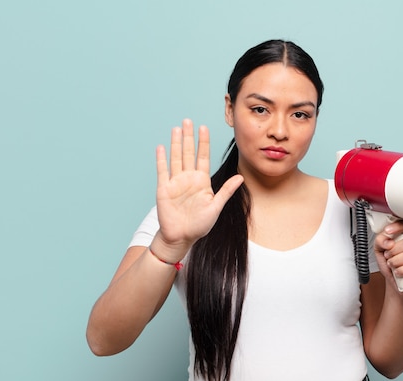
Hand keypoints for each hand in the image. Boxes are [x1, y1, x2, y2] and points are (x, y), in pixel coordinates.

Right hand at [152, 119, 243, 260]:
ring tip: (176, 128)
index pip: (203, 156)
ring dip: (175, 143)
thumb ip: (226, 190)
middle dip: (188, 137)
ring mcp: (175, 182)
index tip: (204, 127)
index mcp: (202, 181)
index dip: (203, 142)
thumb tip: (241, 177)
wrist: (182, 237)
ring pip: (175, 158)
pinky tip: (162, 146)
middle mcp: (188, 178)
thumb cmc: (200, 224)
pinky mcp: (164, 189)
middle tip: (188, 120)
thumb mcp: (216, 206)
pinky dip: (161, 159)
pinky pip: (162, 171)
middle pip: (188, 153)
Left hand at [374, 220, 402, 292]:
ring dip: (396, 261)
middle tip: (387, 256)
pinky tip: (398, 272)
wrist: (395, 282)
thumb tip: (388, 242)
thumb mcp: (379, 250)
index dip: (398, 227)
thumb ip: (380, 241)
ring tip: (392, 265)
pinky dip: (402, 270)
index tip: (387, 231)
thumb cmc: (390, 263)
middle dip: (394, 250)